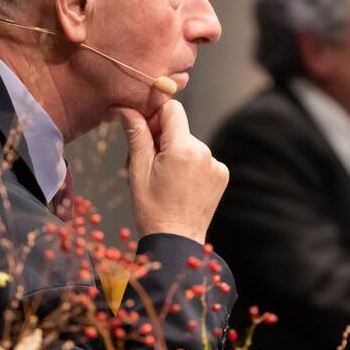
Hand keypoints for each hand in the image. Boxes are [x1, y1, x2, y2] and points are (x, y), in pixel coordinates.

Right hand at [114, 100, 227, 242]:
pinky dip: (189, 166)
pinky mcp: (222, 175)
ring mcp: (216, 164)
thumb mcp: (137, 170)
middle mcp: (205, 152)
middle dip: (161, 140)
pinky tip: (179, 185)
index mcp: (183, 148)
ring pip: (189, 145)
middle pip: (179, 129)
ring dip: (174, 154)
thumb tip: (127, 108)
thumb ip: (136, 135)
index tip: (144, 135)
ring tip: (161, 180)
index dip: (155, 117)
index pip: (172, 109)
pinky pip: (202, 159)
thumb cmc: (153, 210)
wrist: (177, 240)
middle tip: (145, 165)